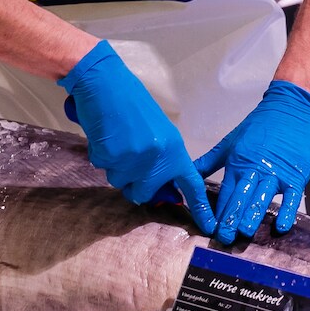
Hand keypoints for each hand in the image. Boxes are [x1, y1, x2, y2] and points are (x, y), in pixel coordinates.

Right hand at [58, 42, 216, 233]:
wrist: (105, 83)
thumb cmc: (131, 103)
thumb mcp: (157, 132)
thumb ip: (162, 160)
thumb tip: (160, 188)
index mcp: (174, 150)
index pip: (192, 184)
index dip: (200, 208)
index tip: (209, 227)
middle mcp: (157, 159)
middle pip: (144, 193)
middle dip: (134, 183)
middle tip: (127, 160)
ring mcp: (134, 160)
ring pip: (120, 182)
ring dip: (115, 167)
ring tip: (116, 141)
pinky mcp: (112, 157)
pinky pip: (103, 168)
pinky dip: (101, 155)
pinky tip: (105, 136)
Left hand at [194, 81, 309, 243]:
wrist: (292, 108)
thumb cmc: (260, 125)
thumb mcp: (231, 141)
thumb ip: (209, 161)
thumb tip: (187, 173)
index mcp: (237, 163)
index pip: (225, 192)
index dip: (218, 212)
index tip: (210, 229)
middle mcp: (255, 169)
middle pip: (241, 198)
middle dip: (231, 219)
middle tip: (224, 238)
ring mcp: (276, 173)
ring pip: (262, 198)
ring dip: (253, 216)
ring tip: (244, 233)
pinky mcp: (296, 175)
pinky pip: (292, 198)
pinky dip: (287, 212)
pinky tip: (281, 227)